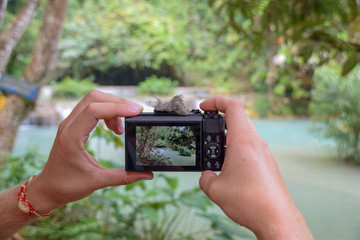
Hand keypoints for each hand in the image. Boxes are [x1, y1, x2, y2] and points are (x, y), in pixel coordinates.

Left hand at [26, 90, 153, 213]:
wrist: (48, 188)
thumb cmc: (68, 186)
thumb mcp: (97, 182)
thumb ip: (124, 177)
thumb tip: (148, 174)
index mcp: (71, 137)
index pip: (95, 110)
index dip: (117, 107)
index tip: (136, 111)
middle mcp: (68, 125)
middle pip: (94, 98)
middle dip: (117, 102)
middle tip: (134, 115)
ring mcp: (69, 123)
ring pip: (92, 100)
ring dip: (111, 107)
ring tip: (121, 128)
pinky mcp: (72, 125)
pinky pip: (90, 108)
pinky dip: (105, 112)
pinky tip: (113, 128)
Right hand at [199, 96, 312, 239]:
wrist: (276, 218)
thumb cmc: (250, 202)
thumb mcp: (216, 190)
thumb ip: (205, 179)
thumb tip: (206, 176)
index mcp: (243, 141)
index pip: (233, 106)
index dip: (216, 101)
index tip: (204, 106)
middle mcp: (256, 143)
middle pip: (238, 118)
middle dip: (219, 119)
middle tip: (206, 130)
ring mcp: (264, 152)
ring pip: (244, 133)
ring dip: (227, 137)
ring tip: (215, 153)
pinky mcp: (267, 163)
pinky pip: (249, 147)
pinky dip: (236, 149)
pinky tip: (228, 167)